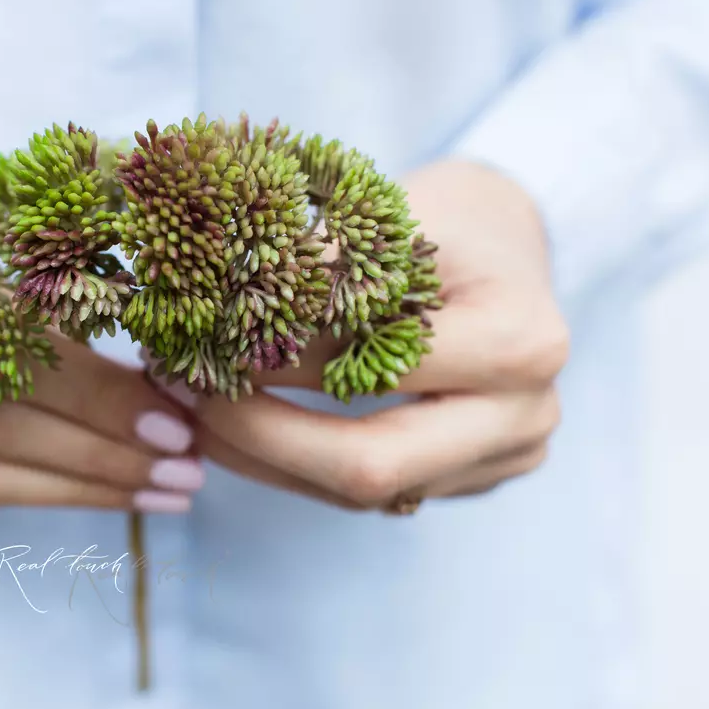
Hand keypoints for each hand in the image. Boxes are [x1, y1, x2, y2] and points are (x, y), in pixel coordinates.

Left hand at [167, 159, 568, 511]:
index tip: (196, 341)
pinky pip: (371, 493)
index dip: (276, 362)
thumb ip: (319, 268)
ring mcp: (503, 457)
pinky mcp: (470, 478)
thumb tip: (210, 305)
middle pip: (371, 466)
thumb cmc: (450, 217)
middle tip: (183, 395)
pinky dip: (294, 466)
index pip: (370, 367)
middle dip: (260, 436)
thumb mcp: (394, 215)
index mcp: (520, 342)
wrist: (509, 245)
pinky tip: (238, 431)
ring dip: (263, 457)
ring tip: (192, 411)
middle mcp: (525, 415)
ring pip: (362, 492)